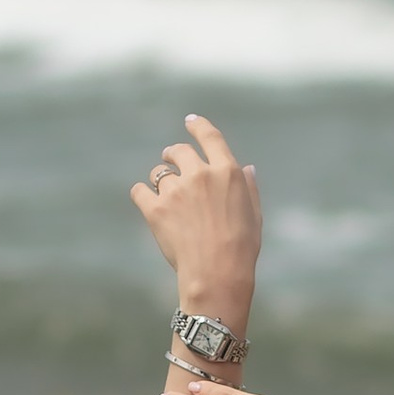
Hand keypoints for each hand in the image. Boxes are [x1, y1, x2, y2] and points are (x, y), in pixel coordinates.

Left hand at [129, 113, 260, 300]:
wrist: (217, 273)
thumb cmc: (242, 248)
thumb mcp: (254, 214)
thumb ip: (248, 187)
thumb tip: (247, 167)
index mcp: (227, 172)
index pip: (209, 137)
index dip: (198, 125)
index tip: (190, 121)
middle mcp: (200, 174)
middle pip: (179, 151)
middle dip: (173, 154)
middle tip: (170, 160)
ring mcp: (176, 190)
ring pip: (158, 173)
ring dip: (159, 179)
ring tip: (166, 197)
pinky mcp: (155, 209)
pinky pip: (139, 191)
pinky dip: (141, 195)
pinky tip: (147, 203)